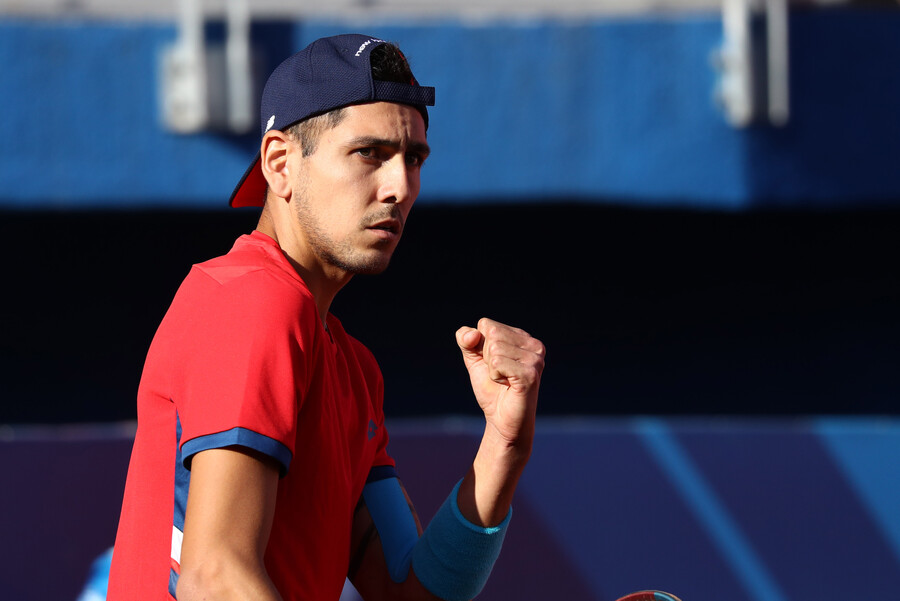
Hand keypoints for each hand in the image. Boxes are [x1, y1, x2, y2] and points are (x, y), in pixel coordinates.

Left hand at [456, 318, 545, 446]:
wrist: (502, 421)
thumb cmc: (491, 390)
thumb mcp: (474, 360)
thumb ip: (466, 340)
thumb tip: (471, 334)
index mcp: (522, 337)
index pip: (486, 324)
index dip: (480, 346)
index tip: (493, 364)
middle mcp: (533, 345)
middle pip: (491, 334)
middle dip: (485, 357)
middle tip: (499, 375)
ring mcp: (535, 359)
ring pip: (494, 349)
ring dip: (491, 369)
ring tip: (504, 381)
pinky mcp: (530, 374)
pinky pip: (497, 363)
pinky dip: (495, 377)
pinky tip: (508, 385)